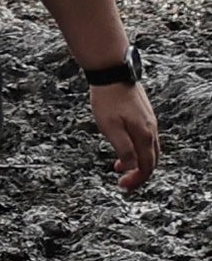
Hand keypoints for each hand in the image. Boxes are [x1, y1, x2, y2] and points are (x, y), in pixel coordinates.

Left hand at [90, 77, 160, 195]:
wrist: (112, 74)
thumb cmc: (108, 101)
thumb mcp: (110, 128)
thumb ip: (122, 148)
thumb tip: (131, 165)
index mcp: (144, 135)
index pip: (147, 166)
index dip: (137, 180)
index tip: (123, 186)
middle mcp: (151, 129)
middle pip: (152, 160)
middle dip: (139, 174)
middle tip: (123, 182)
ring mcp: (149, 121)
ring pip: (149, 149)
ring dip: (137, 162)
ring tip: (119, 168)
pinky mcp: (144, 116)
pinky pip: (145, 139)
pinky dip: (137, 150)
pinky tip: (122, 149)